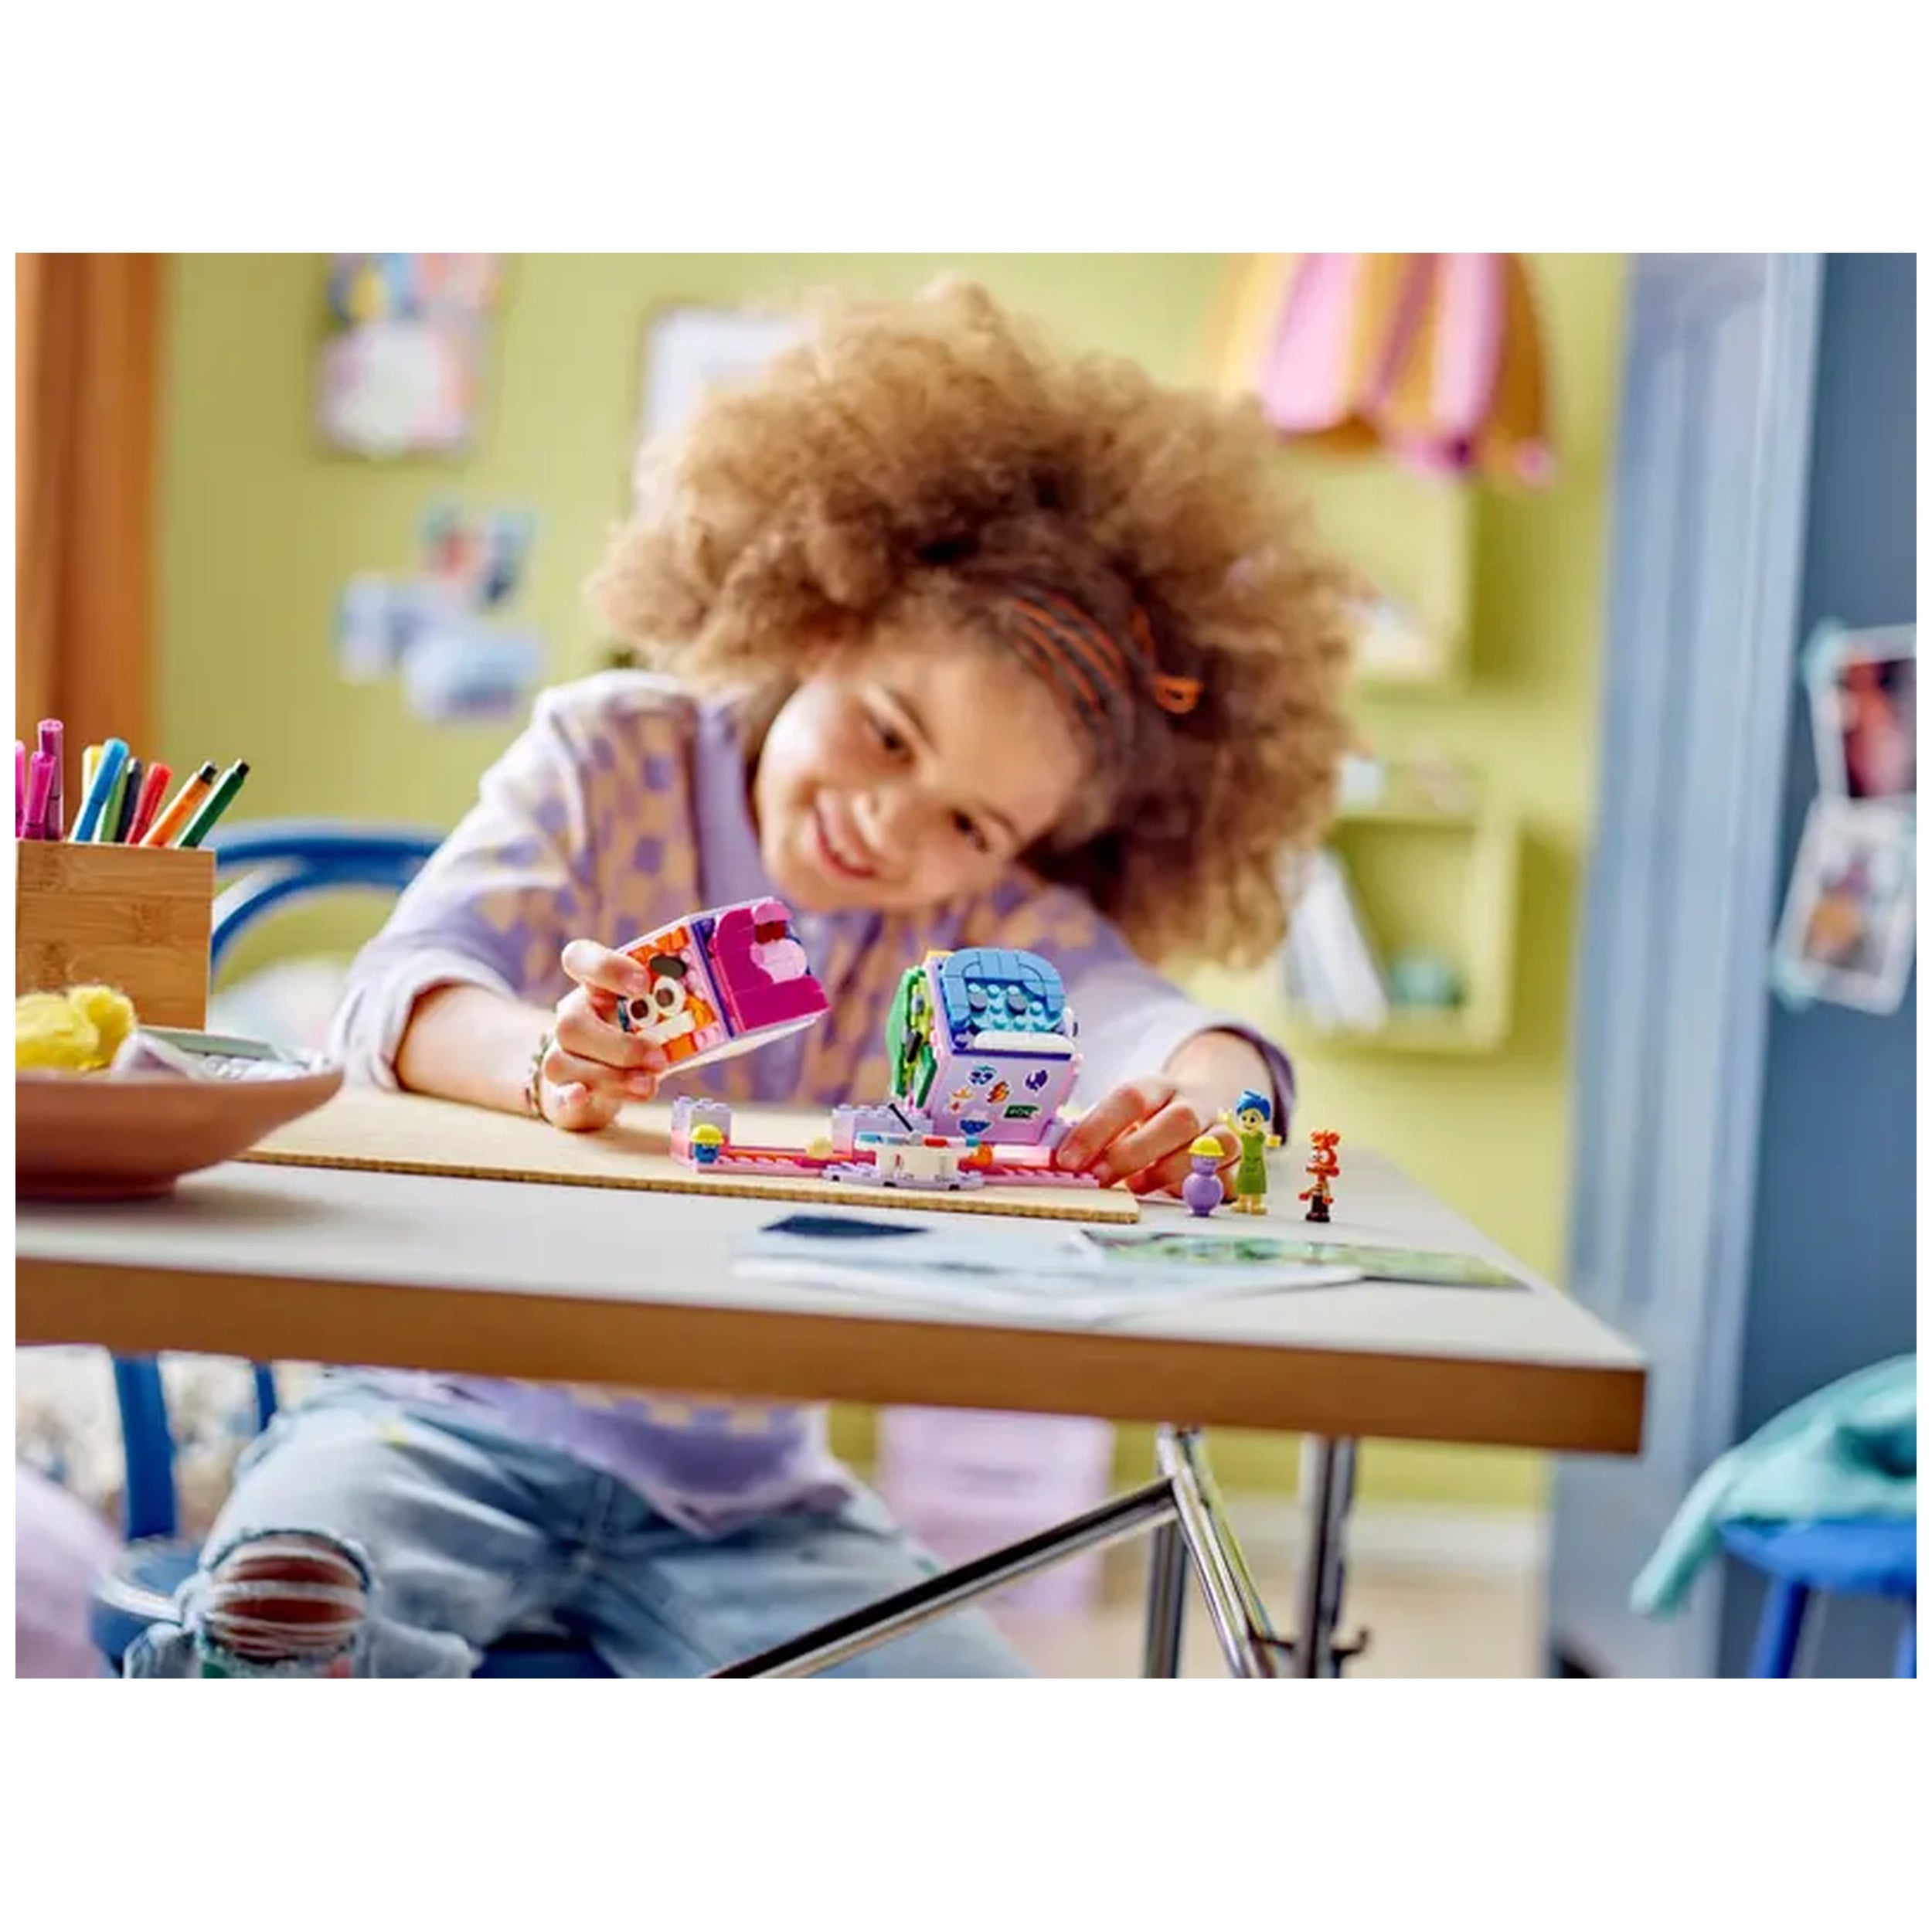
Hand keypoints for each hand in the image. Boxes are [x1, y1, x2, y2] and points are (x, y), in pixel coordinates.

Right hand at [537, 939, 669, 1132]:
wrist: (602, 1074)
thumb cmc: (637, 1033)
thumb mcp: (653, 1013)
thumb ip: (671, 1005)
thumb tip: (721, 1000)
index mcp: (593, 985)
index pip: (580, 958)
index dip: (608, 968)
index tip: (642, 984)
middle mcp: (573, 1014)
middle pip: (572, 1023)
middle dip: (620, 1045)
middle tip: (659, 1059)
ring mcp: (561, 1051)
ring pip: (565, 1060)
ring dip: (612, 1076)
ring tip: (649, 1085)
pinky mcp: (562, 1088)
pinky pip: (557, 1091)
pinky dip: (572, 1095)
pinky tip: (583, 1096)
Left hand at [1053, 1075, 1239, 1197]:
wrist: (1210, 1102)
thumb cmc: (1153, 1119)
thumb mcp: (1126, 1116)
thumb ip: (1100, 1134)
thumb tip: (1061, 1161)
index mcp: (1159, 1086)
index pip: (1130, 1097)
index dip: (1098, 1128)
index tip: (1068, 1159)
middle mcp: (1195, 1103)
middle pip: (1176, 1121)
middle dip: (1134, 1153)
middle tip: (1099, 1178)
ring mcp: (1222, 1130)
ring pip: (1211, 1147)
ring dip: (1170, 1172)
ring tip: (1136, 1187)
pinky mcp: (1239, 1160)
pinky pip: (1231, 1176)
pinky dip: (1206, 1188)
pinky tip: (1178, 1195)